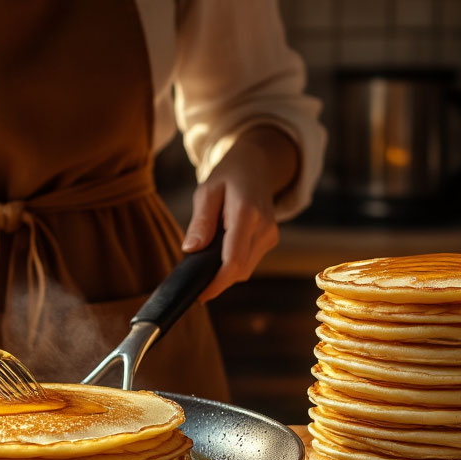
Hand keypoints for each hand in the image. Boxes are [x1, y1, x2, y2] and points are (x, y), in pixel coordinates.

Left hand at [181, 127, 297, 302]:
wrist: (258, 165)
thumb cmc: (228, 176)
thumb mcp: (207, 191)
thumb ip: (200, 221)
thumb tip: (190, 250)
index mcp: (247, 214)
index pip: (233, 260)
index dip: (216, 283)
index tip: (199, 294)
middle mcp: (264, 228)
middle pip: (240, 270)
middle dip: (217, 281)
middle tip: (194, 282)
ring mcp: (270, 235)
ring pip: (245, 270)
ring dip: (224, 273)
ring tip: (204, 264)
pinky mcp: (270, 240)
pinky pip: (249, 262)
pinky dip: (232, 265)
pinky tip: (218, 256)